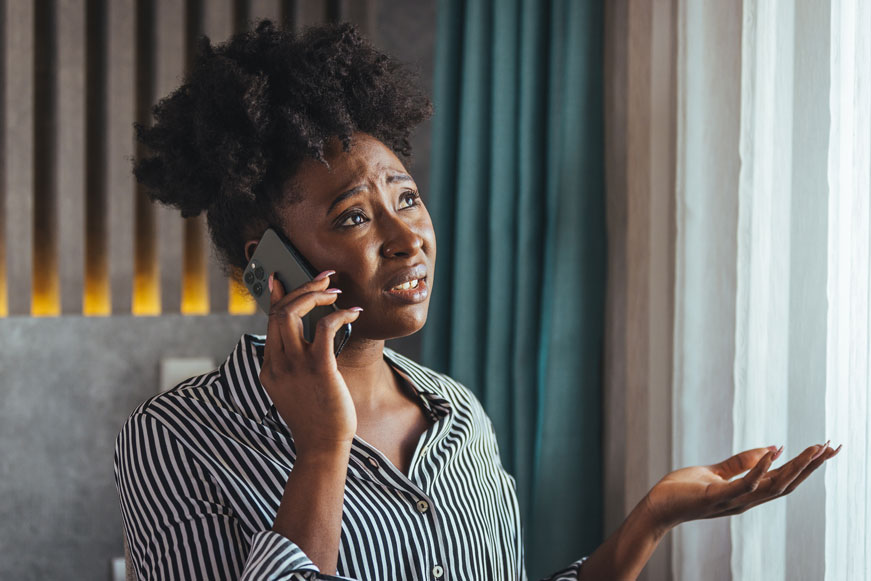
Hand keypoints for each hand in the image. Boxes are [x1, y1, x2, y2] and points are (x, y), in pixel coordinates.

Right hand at [258, 270, 361, 455]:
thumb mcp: (295, 390)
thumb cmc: (316, 418)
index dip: (275, 296)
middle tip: (323, 280)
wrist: (321, 448)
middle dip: (300, 288)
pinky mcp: (319, 370)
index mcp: (269, 369)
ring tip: (335, 292)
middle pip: (278, 312)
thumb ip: (294, 365)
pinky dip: (339, 314)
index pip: (269, 322)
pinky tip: (353, 314)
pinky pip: (324, 328)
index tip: (280, 278)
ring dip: (315, 295)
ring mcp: (295, 367)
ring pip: (293, 313)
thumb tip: (310, 339)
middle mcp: (277, 364)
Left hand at [643, 443, 841, 532]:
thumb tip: (772, 448)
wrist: (657, 507)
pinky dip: (758, 470)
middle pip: (786, 485)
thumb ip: (742, 462)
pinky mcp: (714, 497)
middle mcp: (745, 501)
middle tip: (832, 448)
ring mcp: (731, 501)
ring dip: (793, 468)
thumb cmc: (684, 490)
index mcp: (747, 494)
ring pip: (771, 487)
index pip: (783, 480)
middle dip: (810, 467)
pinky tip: (771, 454)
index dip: (806, 466)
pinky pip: (742, 485)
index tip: (826, 449)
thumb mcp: (716, 472)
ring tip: (812, 450)